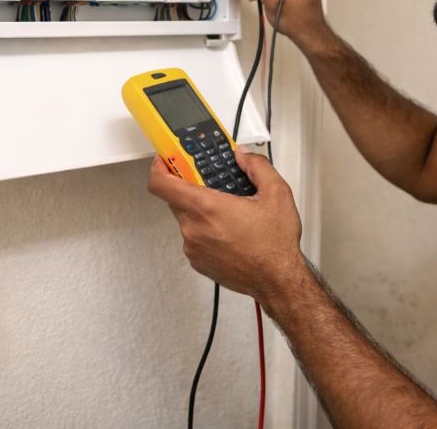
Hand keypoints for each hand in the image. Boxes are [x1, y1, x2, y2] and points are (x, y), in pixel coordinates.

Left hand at [146, 148, 303, 300]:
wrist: (277, 281)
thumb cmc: (275, 244)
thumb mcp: (276, 193)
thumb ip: (256, 166)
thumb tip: (242, 156)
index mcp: (206, 207)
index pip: (161, 183)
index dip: (159, 167)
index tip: (166, 160)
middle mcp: (193, 228)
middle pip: (175, 198)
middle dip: (191, 187)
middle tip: (212, 182)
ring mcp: (193, 247)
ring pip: (187, 218)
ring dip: (201, 211)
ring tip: (230, 212)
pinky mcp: (197, 261)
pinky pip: (193, 237)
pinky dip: (205, 230)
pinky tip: (230, 231)